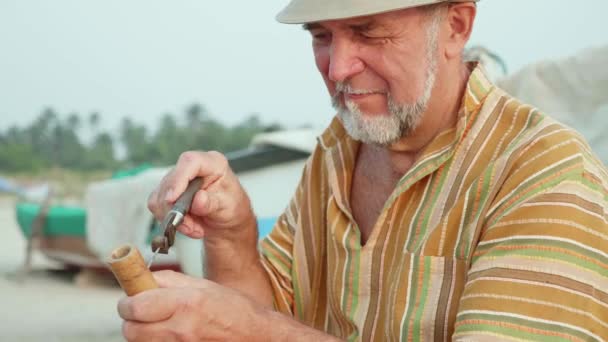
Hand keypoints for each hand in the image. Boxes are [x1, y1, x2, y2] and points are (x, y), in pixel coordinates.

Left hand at [118, 270, 270, 341]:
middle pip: (131, 331)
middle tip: (142, 312)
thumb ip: (170, 281)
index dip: (127, 301)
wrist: (255, 336)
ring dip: (143, 333)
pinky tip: (170, 335)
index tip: (130, 298)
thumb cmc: (234, 309)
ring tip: (159, 323)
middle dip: (132, 319)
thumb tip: (144, 278)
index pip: (135, 306)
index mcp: (185, 303)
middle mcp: (181, 329)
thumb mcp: (204, 285)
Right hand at [148, 151, 255, 240]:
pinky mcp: (167, 191)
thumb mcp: (228, 207)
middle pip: (171, 181)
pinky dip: (169, 219)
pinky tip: (187, 225)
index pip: (190, 161)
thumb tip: (198, 199)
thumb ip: (212, 203)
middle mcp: (193, 167)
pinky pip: (156, 205)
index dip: (179, 178)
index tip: (172, 199)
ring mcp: (178, 178)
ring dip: (174, 217)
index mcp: (214, 163)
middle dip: (177, 209)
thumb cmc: (232, 208)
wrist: (227, 220)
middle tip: (192, 227)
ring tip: (194, 228)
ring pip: (160, 196)